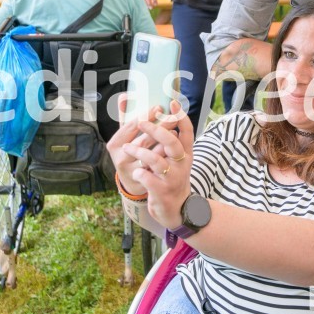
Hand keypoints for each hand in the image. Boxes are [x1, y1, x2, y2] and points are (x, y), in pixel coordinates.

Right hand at [107, 100, 168, 196]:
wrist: (132, 182)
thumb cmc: (129, 153)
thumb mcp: (124, 137)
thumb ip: (125, 117)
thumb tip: (124, 96)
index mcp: (114, 144)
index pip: (131, 127)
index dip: (146, 116)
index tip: (159, 107)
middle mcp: (122, 158)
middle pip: (143, 140)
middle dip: (160, 127)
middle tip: (172, 116)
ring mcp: (133, 171)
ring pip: (152, 155)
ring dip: (165, 142)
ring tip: (176, 130)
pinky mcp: (145, 180)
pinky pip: (158, 166)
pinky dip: (167, 155)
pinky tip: (175, 146)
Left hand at [120, 101, 194, 228]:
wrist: (176, 209)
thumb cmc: (170, 178)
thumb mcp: (172, 159)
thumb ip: (163, 140)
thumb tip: (149, 113)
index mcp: (185, 153)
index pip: (187, 131)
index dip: (181, 116)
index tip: (171, 103)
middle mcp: (182, 164)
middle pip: (171, 142)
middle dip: (155, 130)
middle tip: (141, 122)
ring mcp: (172, 177)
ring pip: (155, 160)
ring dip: (139, 151)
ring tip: (127, 148)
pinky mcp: (162, 190)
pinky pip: (146, 177)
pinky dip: (139, 173)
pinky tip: (136, 172)